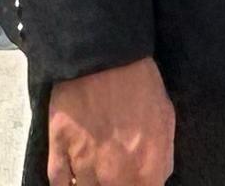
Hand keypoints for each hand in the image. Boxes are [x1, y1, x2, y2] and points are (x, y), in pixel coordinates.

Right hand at [44, 58, 174, 185]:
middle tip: (111, 169)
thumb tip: (156, 177)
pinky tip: (72, 176)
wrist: (105, 52)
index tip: (132, 180)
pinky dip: (64, 184)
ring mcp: (84, 164)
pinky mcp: (59, 148)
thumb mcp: (165, 119)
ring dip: (89, 183)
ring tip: (93, 169)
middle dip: (113, 184)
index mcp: (146, 171)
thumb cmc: (140, 83)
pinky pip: (58, 181)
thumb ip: (162, 158)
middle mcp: (114, 176)